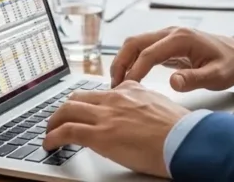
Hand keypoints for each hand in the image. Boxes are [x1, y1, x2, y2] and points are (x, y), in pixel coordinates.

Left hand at [43, 81, 185, 178]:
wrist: (184, 140)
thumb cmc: (179, 129)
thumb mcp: (160, 106)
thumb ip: (143, 105)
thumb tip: (138, 116)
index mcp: (130, 90)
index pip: (100, 92)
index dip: (87, 103)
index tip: (83, 110)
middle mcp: (115, 98)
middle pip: (78, 98)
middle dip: (65, 109)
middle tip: (59, 120)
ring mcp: (106, 115)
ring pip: (67, 110)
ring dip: (54, 121)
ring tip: (50, 132)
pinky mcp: (100, 135)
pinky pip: (67, 131)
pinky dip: (53, 136)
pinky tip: (49, 143)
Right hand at [111, 26, 233, 91]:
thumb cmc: (229, 64)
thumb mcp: (217, 76)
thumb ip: (195, 79)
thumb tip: (173, 82)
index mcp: (181, 38)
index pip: (149, 53)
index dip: (135, 71)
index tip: (126, 89)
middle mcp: (171, 33)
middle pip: (135, 43)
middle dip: (121, 62)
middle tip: (114, 86)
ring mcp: (168, 36)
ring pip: (136, 44)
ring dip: (124, 61)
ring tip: (118, 83)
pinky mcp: (167, 44)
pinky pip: (143, 49)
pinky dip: (132, 61)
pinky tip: (130, 77)